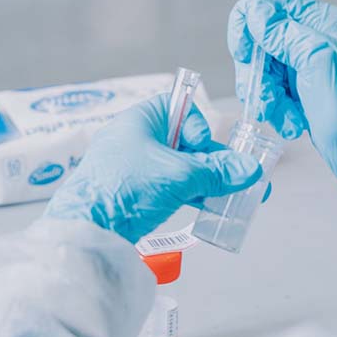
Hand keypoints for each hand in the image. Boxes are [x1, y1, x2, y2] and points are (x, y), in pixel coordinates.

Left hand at [43, 95, 262, 243]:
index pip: (177, 107)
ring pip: (179, 168)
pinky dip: (190, 195)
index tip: (204, 145)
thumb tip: (250, 170)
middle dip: (214, 160)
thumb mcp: (179, 175)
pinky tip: (212, 207)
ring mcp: (132, 168)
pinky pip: (168, 188)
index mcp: (139, 120)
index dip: (198, 123)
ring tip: (237, 196)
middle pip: (184, 142)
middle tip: (240, 176)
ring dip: (207, 181)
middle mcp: (135, 139)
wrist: (86, 229)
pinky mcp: (132, 194)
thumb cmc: (126, 187)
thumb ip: (217, 172)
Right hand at [228, 0, 336, 239]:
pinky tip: (292, 123)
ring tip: (283, 116)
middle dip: (256, 71)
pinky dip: (275, 108)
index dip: (249, 23)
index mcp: (321, 20)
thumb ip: (285, 32)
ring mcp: (304, 64)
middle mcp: (311, 37)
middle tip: (265, 97)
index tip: (246, 53)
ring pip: (261, 67)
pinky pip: (270, 90)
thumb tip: (256, 10)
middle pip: (258, 38)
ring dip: (266, 95)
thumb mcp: (317, 61)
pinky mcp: (299, 90)